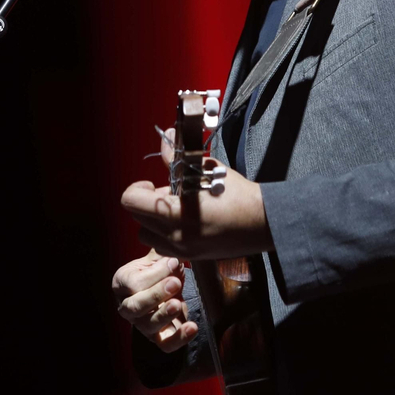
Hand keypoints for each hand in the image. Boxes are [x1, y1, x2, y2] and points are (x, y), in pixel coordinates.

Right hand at [113, 248, 196, 352]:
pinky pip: (166, 344)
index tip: (174, 262)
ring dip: (164, 315)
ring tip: (178, 303)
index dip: (154, 275)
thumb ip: (162, 251)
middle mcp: (127, 307)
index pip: (133, 283)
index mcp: (122, 283)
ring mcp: (142, 325)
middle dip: (155, 295)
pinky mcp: (159, 338)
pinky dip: (179, 338)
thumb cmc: (160, 269)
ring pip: (148, 326)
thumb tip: (171, 247)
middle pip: (134, 307)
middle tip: (175, 282)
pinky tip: (193, 327)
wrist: (168, 286)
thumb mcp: (158, 256)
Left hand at [121, 164, 272, 260]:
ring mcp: (181, 250)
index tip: (152, 184)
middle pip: (137, 218)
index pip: (131, 201)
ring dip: (154, 221)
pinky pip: (163, 247)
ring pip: (147, 235)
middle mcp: (174, 236)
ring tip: (176, 211)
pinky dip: (166, 235)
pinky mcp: (190, 257)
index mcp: (176, 213)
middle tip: (169, 194)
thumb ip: (179, 159)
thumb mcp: (206, 170)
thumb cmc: (237, 194)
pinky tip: (185, 223)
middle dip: (147, 204)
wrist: (263, 223)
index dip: (137, 189)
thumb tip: (166, 137)